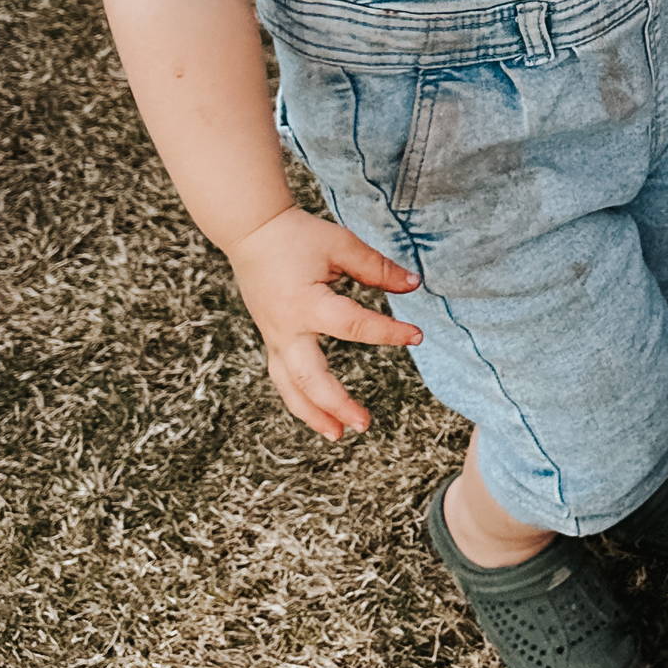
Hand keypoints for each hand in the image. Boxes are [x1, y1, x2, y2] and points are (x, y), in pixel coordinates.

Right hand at [224, 204, 421, 440]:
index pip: (355, 326)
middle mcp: (287, 329)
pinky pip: (283, 377)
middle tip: (364, 424)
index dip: (389, 333)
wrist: (251, 232)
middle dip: (337, 405)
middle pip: (310, 378)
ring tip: (339, 435)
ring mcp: (275, 337)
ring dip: (312, 414)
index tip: (417, 335)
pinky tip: (319, 414)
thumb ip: (377, 268)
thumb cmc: (297, 237)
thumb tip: (414, 285)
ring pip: (290, 387)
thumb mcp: (341, 245)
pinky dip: (299, 399)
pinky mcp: (271, 339)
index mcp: (307, 304)